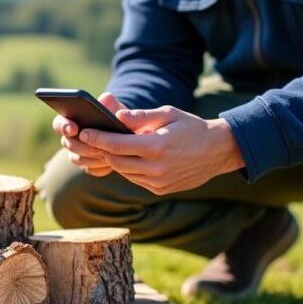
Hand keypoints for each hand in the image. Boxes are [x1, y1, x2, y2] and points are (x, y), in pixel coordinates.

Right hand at [53, 92, 127, 176]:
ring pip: (77, 159)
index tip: (74, 129)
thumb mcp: (118, 107)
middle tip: (98, 145)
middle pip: (68, 144)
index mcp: (72, 119)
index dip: (64, 126)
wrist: (127, 133)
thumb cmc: (118, 115)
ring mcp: (79, 153)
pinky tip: (111, 162)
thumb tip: (113, 107)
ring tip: (108, 153)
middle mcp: (72, 137)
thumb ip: (113, 104)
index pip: (59, 123)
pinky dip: (100, 166)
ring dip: (92, 157)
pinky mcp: (89, 165)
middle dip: (83, 145)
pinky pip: (90, 169)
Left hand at [77, 105, 244, 194]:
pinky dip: (128, 169)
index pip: (117, 145)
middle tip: (91, 138)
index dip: (97, 138)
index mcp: (157, 146)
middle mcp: (156, 168)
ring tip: (108, 146)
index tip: (84, 132)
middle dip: (102, 149)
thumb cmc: (190, 127)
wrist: (217, 151)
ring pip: (123, 172)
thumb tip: (117, 116)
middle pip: (116, 160)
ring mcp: (158, 182)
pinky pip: (135, 179)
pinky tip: (128, 157)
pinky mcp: (160, 189)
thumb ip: (141, 116)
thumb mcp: (168, 114)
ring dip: (114, 159)